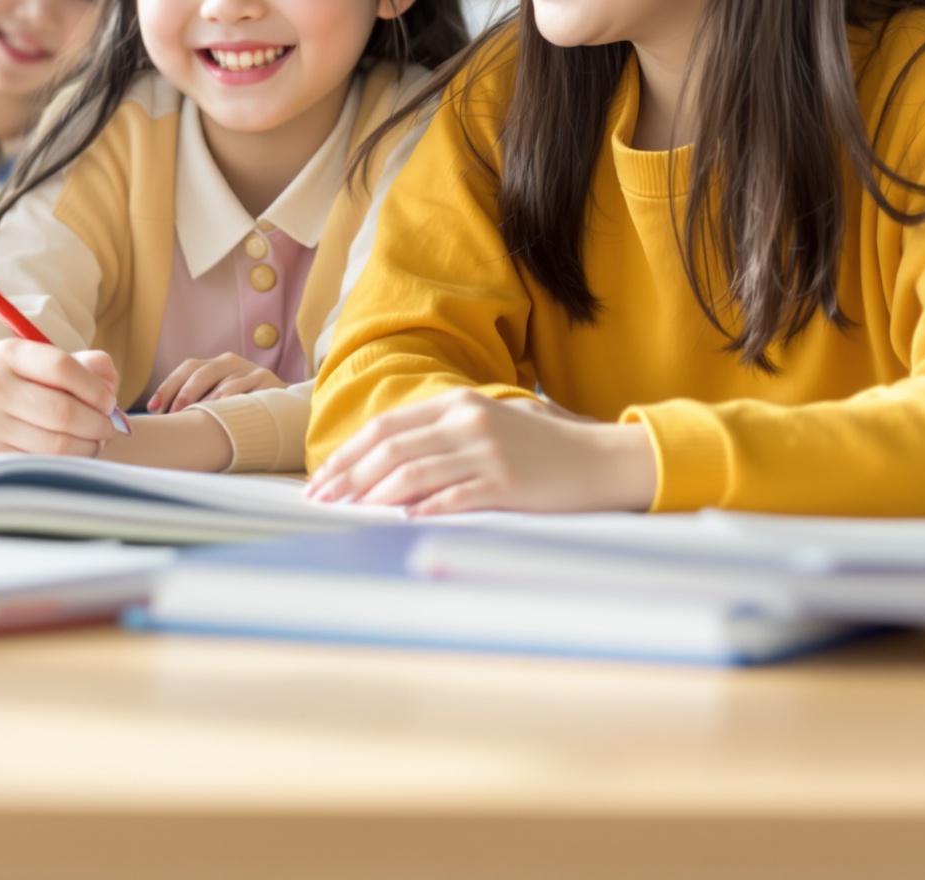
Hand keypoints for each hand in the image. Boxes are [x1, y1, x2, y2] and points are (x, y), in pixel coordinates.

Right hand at [0, 340, 122, 455]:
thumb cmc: (22, 389)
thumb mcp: (45, 366)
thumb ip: (88, 366)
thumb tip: (111, 386)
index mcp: (9, 354)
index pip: (61, 367)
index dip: (95, 387)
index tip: (109, 401)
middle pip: (63, 411)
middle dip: (98, 423)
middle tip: (109, 427)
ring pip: (58, 444)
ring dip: (89, 447)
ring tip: (95, 441)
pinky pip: (46, 464)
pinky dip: (71, 462)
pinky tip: (75, 454)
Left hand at [144, 352, 281, 413]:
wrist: (287, 410)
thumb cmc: (243, 409)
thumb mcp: (219, 401)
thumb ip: (197, 403)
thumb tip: (159, 418)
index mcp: (216, 365)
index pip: (188, 368)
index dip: (168, 386)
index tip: (152, 407)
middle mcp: (231, 363)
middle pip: (202, 371)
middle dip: (185, 393)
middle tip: (173, 414)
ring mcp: (252, 370)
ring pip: (224, 384)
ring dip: (208, 403)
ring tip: (196, 419)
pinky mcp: (270, 382)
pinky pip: (248, 391)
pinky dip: (233, 403)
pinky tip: (223, 416)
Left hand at [305, 388, 656, 514]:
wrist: (603, 459)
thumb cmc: (543, 449)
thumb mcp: (488, 425)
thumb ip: (443, 436)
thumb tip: (389, 462)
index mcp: (457, 404)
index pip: (386, 428)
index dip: (348, 454)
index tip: (323, 479)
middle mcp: (467, 421)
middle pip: (389, 449)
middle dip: (348, 476)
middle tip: (321, 500)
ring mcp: (487, 451)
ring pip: (412, 473)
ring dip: (372, 495)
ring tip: (348, 513)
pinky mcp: (507, 483)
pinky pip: (453, 497)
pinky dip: (421, 509)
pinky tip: (398, 520)